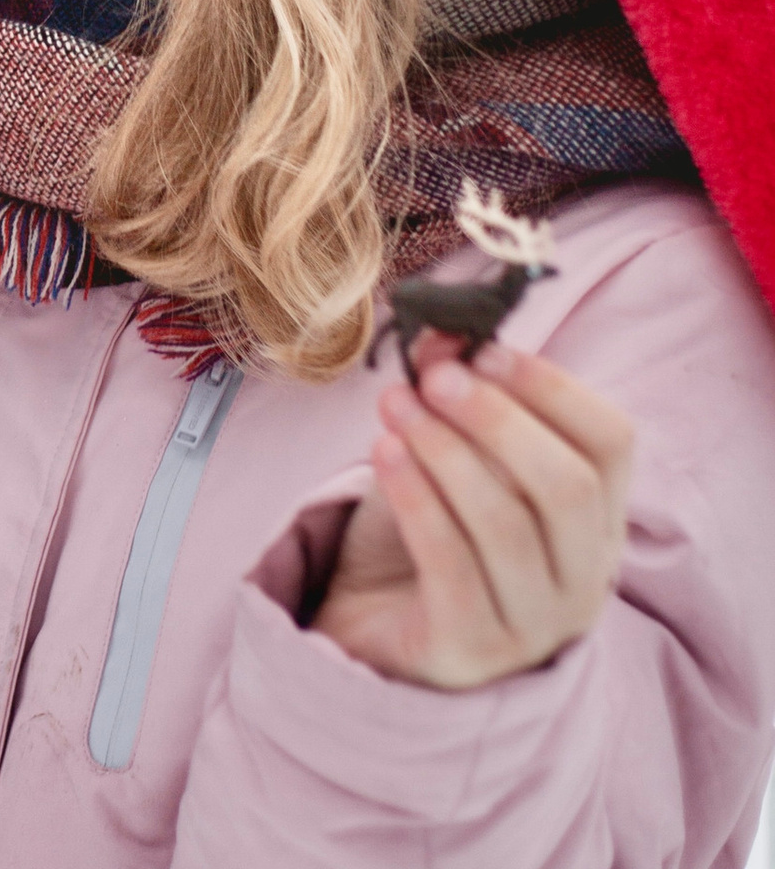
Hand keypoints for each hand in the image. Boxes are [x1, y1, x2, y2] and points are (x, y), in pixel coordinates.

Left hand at [310, 333, 633, 689]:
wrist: (374, 626)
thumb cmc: (429, 529)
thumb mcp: (452, 458)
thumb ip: (456, 399)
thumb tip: (442, 335)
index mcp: (596, 521)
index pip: (611, 444)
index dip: (552, 387)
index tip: (484, 348)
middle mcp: (582, 578)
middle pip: (566, 487)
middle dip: (496, 419)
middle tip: (433, 377)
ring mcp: (534, 625)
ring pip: (508, 526)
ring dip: (446, 451)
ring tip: (394, 404)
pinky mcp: (471, 651)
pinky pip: (452, 567)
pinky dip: (418, 500)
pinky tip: (383, 452)